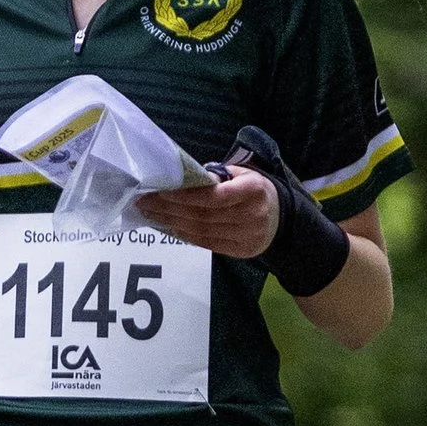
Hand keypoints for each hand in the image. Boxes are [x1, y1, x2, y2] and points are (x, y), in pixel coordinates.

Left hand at [133, 168, 280, 261]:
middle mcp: (252, 215)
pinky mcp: (241, 251)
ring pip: (202, 231)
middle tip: (145, 203)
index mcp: (253, 190)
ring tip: (151, 215)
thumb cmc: (254, 190)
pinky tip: (169, 227)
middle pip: (203, 215)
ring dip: (172, 223)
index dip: (185, 195)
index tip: (160, 191)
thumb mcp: (242, 174)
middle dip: (170, 209)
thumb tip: (184, 178)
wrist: (281, 219)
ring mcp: (248, 236)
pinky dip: (185, 235)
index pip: (214, 196)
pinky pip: (207, 244)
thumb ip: (217, 176)